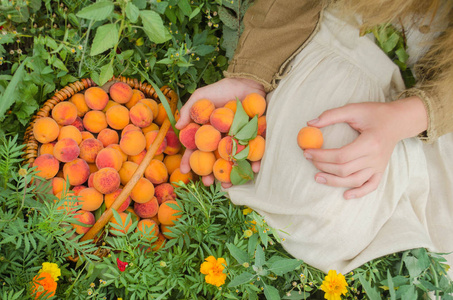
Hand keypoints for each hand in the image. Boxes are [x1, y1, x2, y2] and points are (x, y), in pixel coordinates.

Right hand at [175, 77, 264, 186]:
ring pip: (234, 162)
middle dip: (211, 173)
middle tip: (209, 183)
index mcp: (208, 133)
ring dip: (231, 174)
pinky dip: (256, 161)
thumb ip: (189, 110)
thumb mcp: (201, 97)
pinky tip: (254, 169)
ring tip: (229, 184)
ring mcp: (239, 141)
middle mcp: (223, 140)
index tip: (184, 171)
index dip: (190, 160)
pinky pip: (255, 153)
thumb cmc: (222, 89)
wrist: (248, 81)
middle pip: (215, 160)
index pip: (197, 149)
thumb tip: (178, 126)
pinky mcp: (256, 139)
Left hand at [304, 97, 427, 198]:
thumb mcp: (354, 109)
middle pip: (345, 169)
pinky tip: (345, 195)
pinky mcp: (381, 170)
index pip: (341, 156)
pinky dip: (359, 193)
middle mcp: (376, 157)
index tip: (308, 152)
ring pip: (354, 180)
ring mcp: (379, 166)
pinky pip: (371, 186)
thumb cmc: (375, 113)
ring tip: (318, 177)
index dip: (322, 156)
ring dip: (334, 182)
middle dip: (323, 167)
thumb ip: (331, 115)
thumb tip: (310, 123)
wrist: (399, 121)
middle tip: (309, 160)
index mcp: (370, 142)